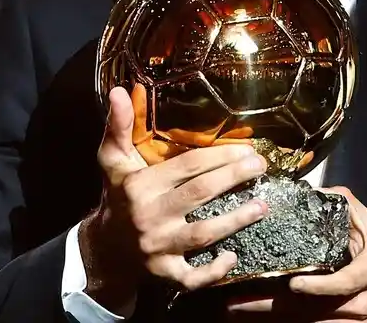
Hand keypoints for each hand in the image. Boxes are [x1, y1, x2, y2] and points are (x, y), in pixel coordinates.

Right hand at [81, 85, 269, 312]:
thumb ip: (120, 126)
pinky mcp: (164, 274)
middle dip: (234, 179)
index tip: (247, 149)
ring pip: (202, 234)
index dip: (220, 156)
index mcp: (140, 185)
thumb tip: (121, 89)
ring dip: (236, 220)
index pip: (187, 167)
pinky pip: (192, 277)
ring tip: (263, 206)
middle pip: (200, 194)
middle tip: (261, 167)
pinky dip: (214, 270)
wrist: (103, 249)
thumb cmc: (117, 197)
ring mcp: (157, 247)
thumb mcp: (113, 161)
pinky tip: (234, 256)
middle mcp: (149, 215)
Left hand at [226, 187, 366, 322]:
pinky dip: (283, 322)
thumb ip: (347, 207)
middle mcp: (358, 301)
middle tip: (238, 302)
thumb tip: (315, 189)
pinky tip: (255, 317)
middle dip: (274, 306)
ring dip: (270, 317)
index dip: (319, 287)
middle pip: (314, 310)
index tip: (293, 284)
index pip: (343, 284)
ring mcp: (349, 321)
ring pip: (307, 321)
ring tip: (236, 309)